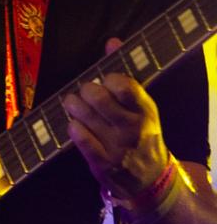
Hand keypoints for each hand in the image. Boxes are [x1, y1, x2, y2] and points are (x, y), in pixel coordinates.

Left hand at [62, 37, 168, 201]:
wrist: (150, 181)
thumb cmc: (142, 136)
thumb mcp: (141, 108)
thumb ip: (126, 75)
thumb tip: (112, 42)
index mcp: (146, 111)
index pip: (125, 86)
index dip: (109, 78)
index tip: (105, 80)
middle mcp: (133, 128)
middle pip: (99, 98)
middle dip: (86, 90)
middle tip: (85, 92)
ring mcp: (117, 147)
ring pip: (84, 116)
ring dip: (73, 105)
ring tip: (73, 104)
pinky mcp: (102, 164)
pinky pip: (80, 139)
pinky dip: (73, 127)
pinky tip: (73, 124)